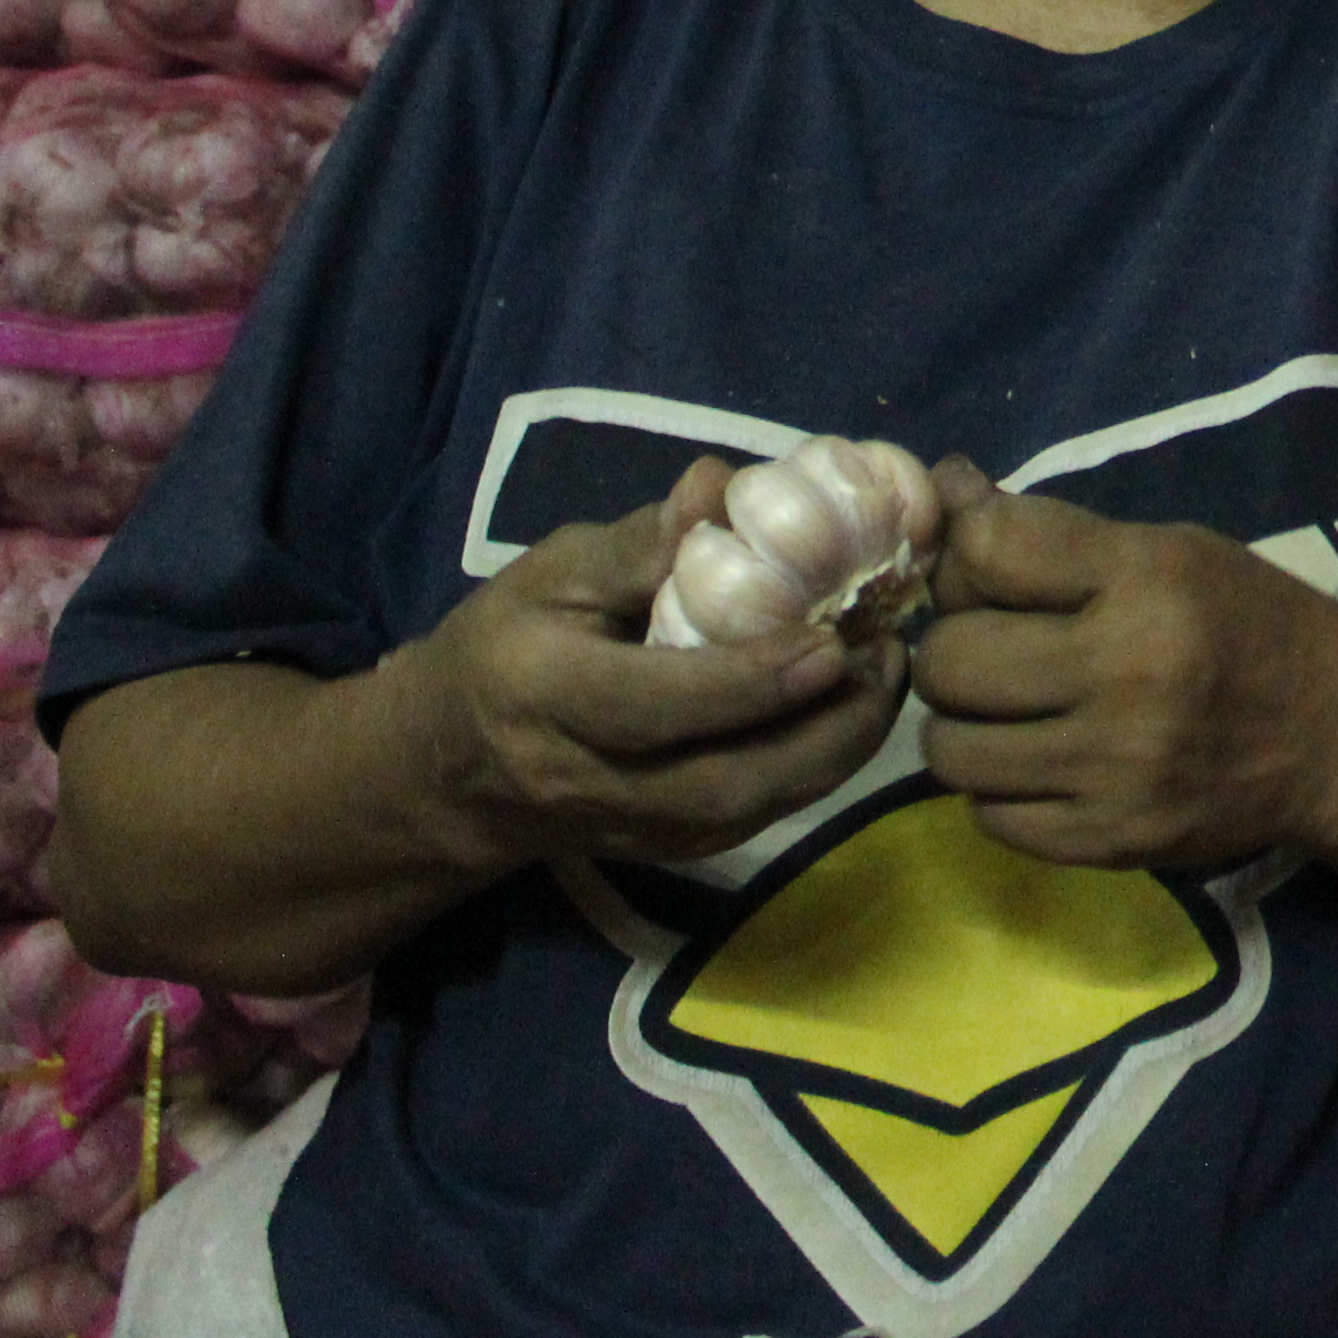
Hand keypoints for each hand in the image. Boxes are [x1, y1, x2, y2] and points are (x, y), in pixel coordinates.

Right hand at [388, 459, 909, 874]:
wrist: (451, 767)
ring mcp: (627, 831)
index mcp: (544, 694)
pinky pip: (753, 823)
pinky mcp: (663, 852)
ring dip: (834, 751)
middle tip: (887, 654)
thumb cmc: (509, 643)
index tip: (832, 639)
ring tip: (885, 675)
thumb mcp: (552, 573)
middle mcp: (585, 779)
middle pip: (718, 780)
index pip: (654, 703)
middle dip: (820, 727)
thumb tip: (721, 484)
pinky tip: (852, 714)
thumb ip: (641, 542)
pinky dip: (815, 773)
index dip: (748, 680)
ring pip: (747, 814)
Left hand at [909, 466, 1337, 876]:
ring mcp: (1119, 768)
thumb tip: (943, 488)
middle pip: (950, 660)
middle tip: (989, 654)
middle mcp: (1129, 673)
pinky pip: (992, 818)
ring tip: (1007, 715)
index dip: (965, 556)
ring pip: (952, 751)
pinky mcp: (1112, 841)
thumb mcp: (1168, 551)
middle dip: (953, 651)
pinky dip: (1000, 791)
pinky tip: (1040, 765)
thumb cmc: (1247, 622)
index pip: (986, 549)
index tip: (988, 573)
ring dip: (964, 728)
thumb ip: (1053, 533)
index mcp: (1148, 580)